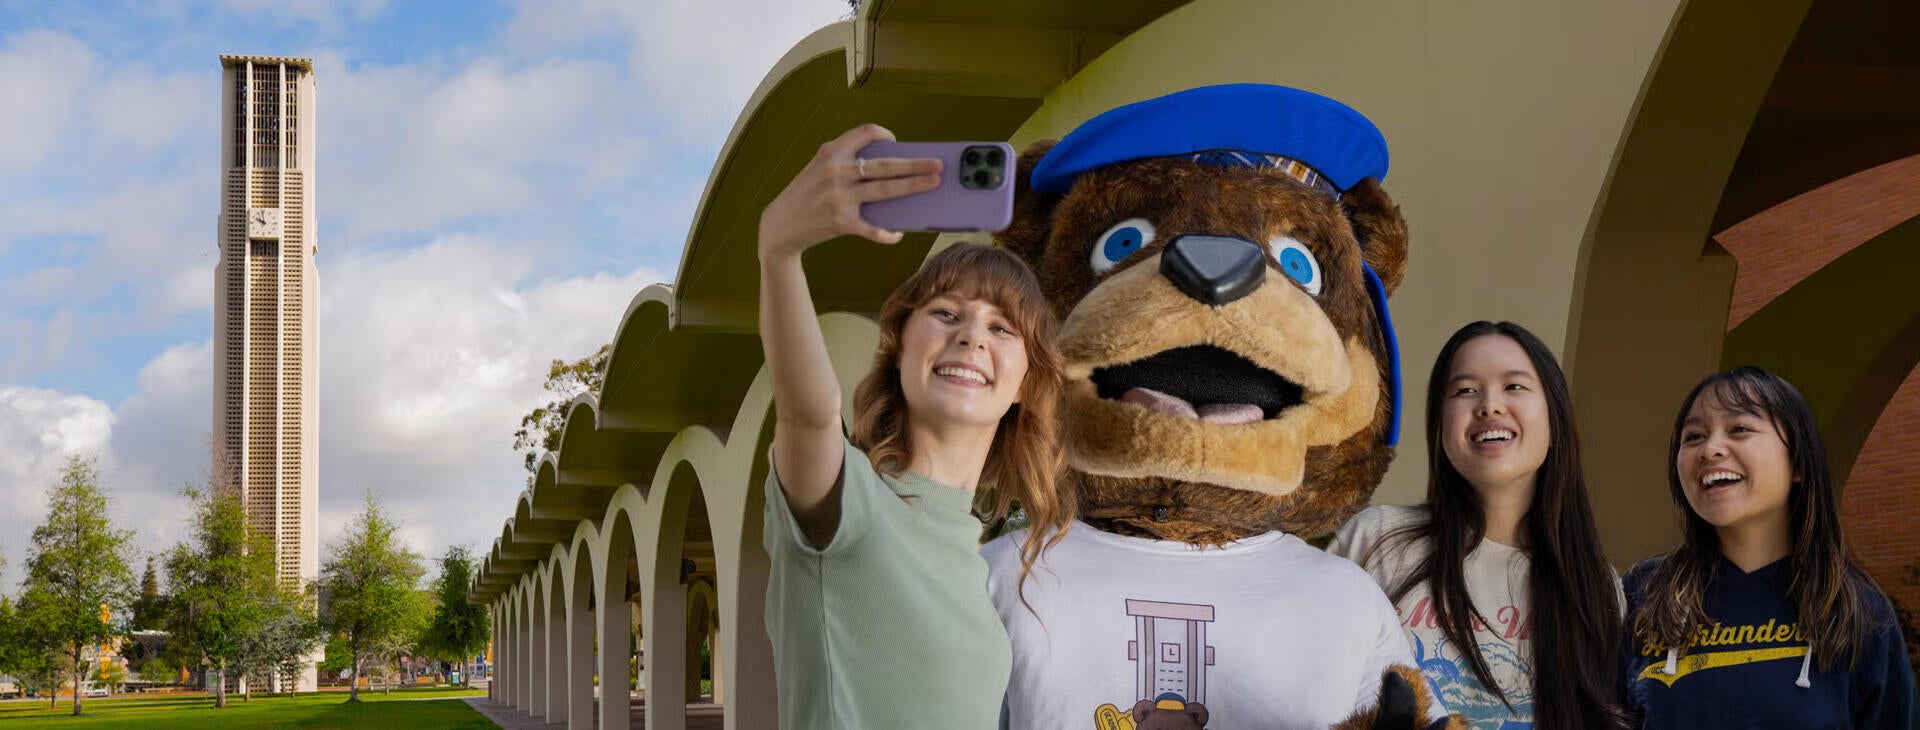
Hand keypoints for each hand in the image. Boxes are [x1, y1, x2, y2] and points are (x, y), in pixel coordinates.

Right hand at [758, 123, 942, 259]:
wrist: (779, 226)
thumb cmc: (804, 195)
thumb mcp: (818, 169)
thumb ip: (843, 162)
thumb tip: (887, 167)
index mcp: (831, 152)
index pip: (865, 133)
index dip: (884, 134)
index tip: (896, 142)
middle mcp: (836, 171)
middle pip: (885, 165)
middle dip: (916, 164)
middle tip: (938, 165)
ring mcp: (840, 197)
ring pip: (886, 190)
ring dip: (913, 187)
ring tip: (932, 184)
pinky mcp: (841, 222)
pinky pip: (873, 227)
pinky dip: (887, 232)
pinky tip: (896, 233)